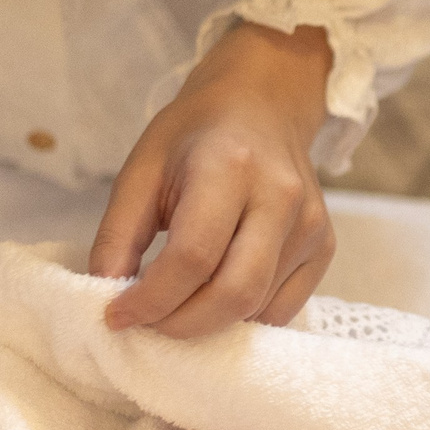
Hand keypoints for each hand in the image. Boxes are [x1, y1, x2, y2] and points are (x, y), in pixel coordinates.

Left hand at [91, 22, 336, 338]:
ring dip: (208, 323)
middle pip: (234, 292)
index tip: (117, 314)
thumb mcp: (142, 168)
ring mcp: (310, 224)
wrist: (261, 105)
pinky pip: (283, 308)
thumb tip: (106, 292)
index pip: (192, 256)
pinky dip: (242, 318)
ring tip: (176, 305)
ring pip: (257, 306)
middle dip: (182, 324)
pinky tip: (215, 298)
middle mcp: (280, 196)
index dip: (151, 298)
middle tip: (148, 324)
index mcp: (229, 166)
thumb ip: (118, 233)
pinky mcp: (324, 245)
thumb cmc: (194, 136)